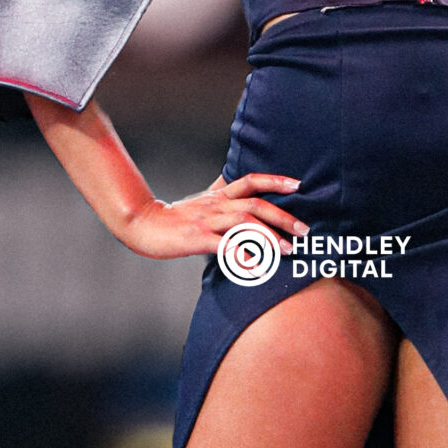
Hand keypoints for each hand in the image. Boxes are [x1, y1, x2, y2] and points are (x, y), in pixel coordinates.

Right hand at [114, 170, 308, 259]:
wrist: (143, 224)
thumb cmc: (175, 216)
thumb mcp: (201, 201)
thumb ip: (221, 193)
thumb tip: (238, 183)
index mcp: (219, 196)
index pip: (250, 181)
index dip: (275, 180)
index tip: (298, 185)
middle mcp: (216, 205)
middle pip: (255, 204)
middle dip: (282, 216)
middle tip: (304, 229)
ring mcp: (207, 221)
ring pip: (244, 222)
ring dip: (269, 235)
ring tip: (287, 249)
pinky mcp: (197, 238)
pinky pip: (224, 246)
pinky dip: (243, 255)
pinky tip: (257, 267)